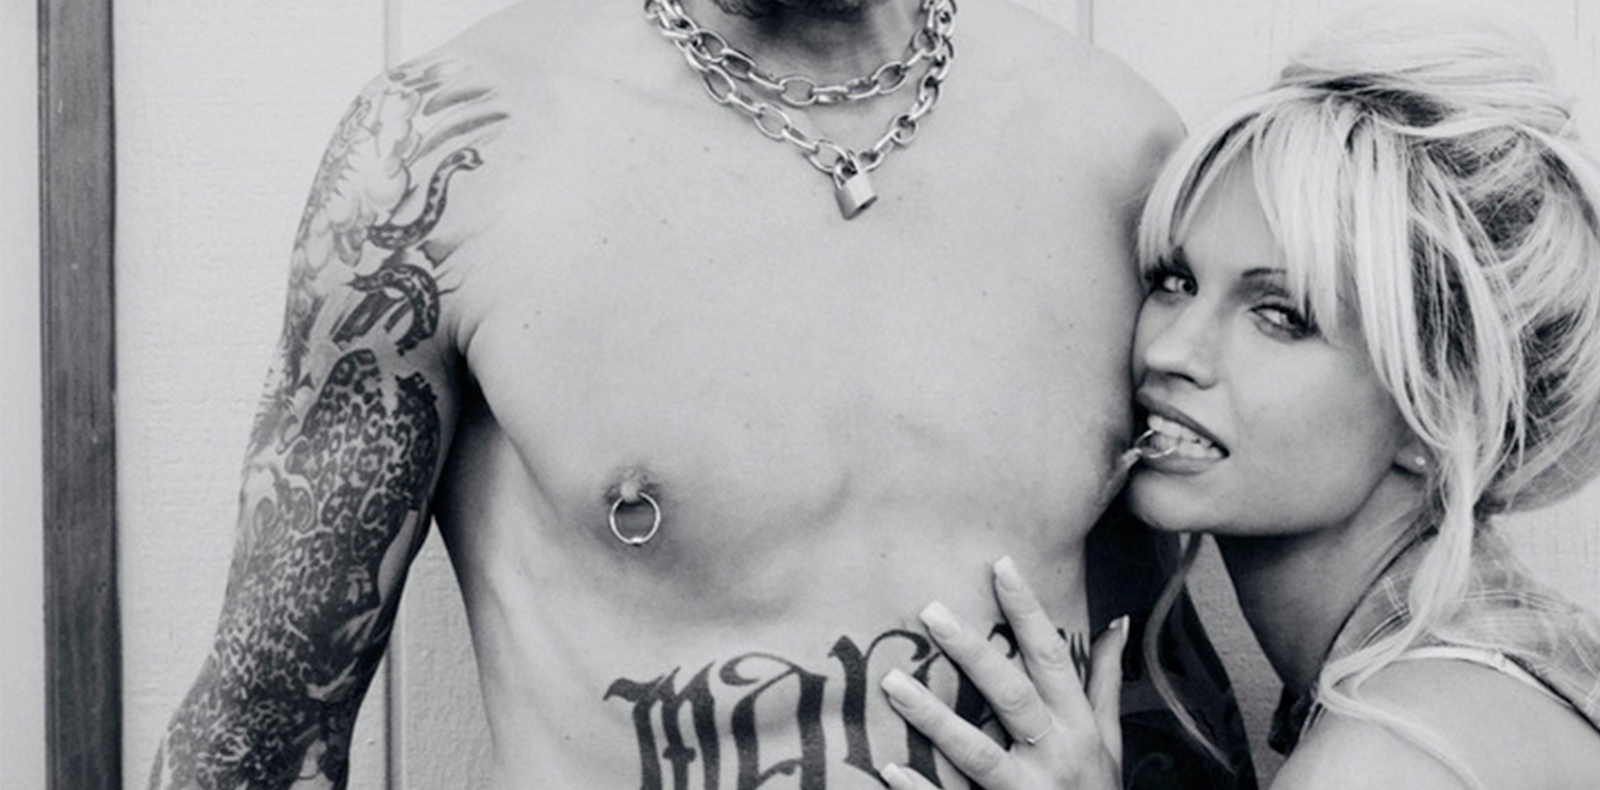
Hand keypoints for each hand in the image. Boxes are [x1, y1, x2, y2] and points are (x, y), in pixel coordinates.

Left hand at [879, 556, 1129, 789]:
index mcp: (1078, 728)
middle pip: (1011, 695)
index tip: (1001, 564)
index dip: (1028, 610)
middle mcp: (1055, 755)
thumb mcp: (1109, 740)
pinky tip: (890, 768)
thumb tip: (1116, 622)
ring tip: (892, 683)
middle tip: (931, 611)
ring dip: (934, 717)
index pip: (1052, 657)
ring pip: (977, 751)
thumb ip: (1104, 682)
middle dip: (972, 652)